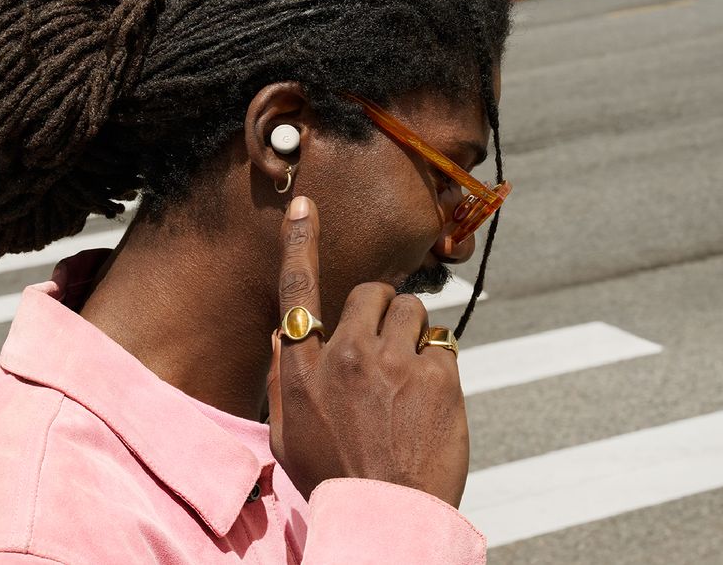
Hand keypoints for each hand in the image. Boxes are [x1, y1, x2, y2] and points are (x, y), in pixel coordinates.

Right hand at [266, 196, 469, 506]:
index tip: (304, 207)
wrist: (387, 516)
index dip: (299, 244)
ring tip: (409, 380)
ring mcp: (393, 363)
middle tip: (386, 351)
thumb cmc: (333, 479)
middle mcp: (345, 355)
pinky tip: (430, 401)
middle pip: (370, 293)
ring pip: (412, 310)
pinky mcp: (436, 376)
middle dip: (381, 312)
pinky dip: (438, 366)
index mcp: (304, 369)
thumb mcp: (287, 436)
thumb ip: (282, 380)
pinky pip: (441, 344)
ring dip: (412, 335)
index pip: (297, 292)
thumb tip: (282, 336)